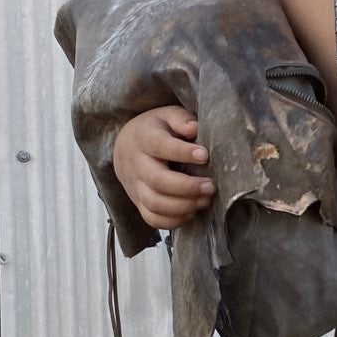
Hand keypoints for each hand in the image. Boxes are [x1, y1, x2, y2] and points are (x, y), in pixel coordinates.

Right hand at [111, 105, 214, 229]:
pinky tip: (191, 212)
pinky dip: (173, 221)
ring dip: (183, 206)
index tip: (205, 155)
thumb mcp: (167, 116)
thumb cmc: (156, 130)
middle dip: (187, 187)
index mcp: (144, 138)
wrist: (126, 148)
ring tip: (205, 200)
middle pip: (157, 180)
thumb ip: (181, 119)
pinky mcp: (138, 203)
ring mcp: (135, 187)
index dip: (182, 152)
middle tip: (211, 186)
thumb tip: (194, 128)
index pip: (159, 146)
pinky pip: (152, 219)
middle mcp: (136, 164)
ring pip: (155, 203)